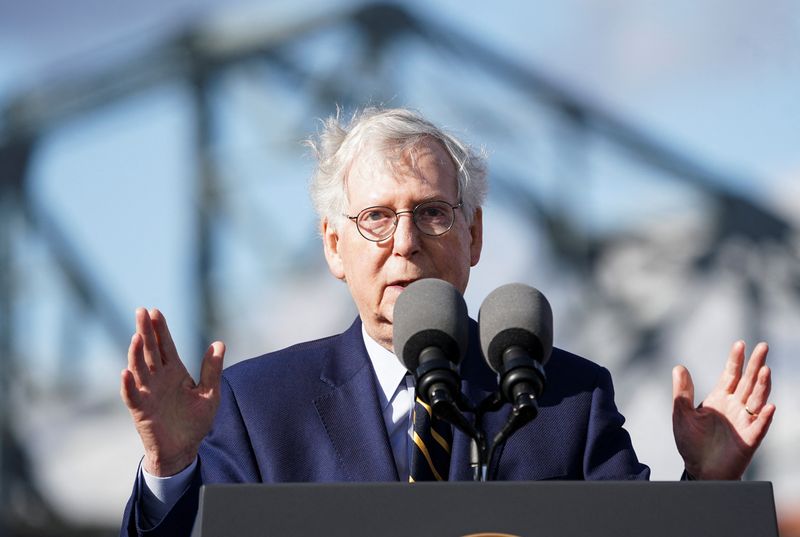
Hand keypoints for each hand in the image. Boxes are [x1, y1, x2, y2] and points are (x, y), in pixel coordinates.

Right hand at [120, 308, 224, 476]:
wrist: (183, 449)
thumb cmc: (195, 421)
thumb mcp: (209, 394)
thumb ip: (212, 369)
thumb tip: (219, 343)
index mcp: (175, 372)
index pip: (166, 345)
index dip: (160, 329)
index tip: (155, 311)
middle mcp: (158, 378)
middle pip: (150, 351)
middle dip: (145, 331)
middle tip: (141, 311)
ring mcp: (148, 392)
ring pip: (139, 368)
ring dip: (136, 353)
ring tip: (137, 337)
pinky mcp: (141, 410)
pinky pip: (131, 395)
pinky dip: (127, 385)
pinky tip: (126, 372)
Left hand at [672, 341, 774, 479]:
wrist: (699, 469)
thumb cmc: (692, 442)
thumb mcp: (682, 414)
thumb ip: (682, 392)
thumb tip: (679, 367)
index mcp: (719, 399)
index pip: (730, 375)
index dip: (735, 360)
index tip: (740, 344)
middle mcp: (735, 407)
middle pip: (748, 382)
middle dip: (755, 365)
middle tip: (763, 347)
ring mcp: (744, 422)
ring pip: (757, 400)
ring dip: (762, 386)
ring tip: (765, 370)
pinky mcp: (749, 440)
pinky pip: (759, 427)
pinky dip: (764, 417)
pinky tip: (769, 407)